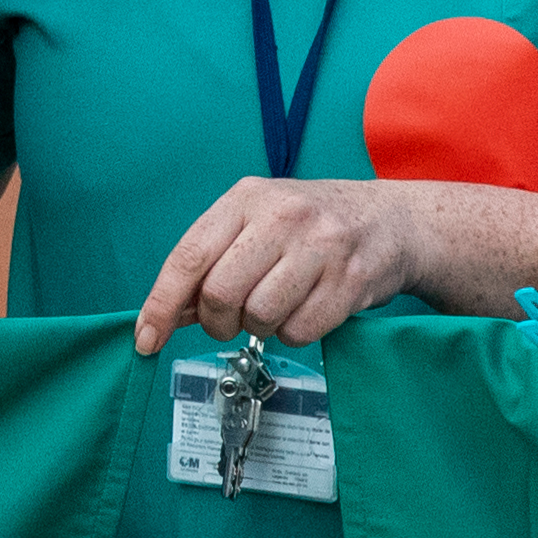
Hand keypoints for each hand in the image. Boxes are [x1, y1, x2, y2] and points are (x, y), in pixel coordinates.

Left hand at [133, 178, 423, 353]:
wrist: (392, 221)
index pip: (189, 257)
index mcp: (247, 198)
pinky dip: (296, 333)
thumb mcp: (255, 224)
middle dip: (218, 321)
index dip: (161, 304)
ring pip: (260, 316)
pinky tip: (308, 309)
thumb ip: (209, 262)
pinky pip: (300, 332)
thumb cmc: (310, 227)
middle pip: (220, 293)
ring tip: (277, 307)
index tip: (146, 340)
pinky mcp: (351, 280)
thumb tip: (163, 314)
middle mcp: (283, 215)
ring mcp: (321, 246)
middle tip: (231, 320)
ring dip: (260, 327)